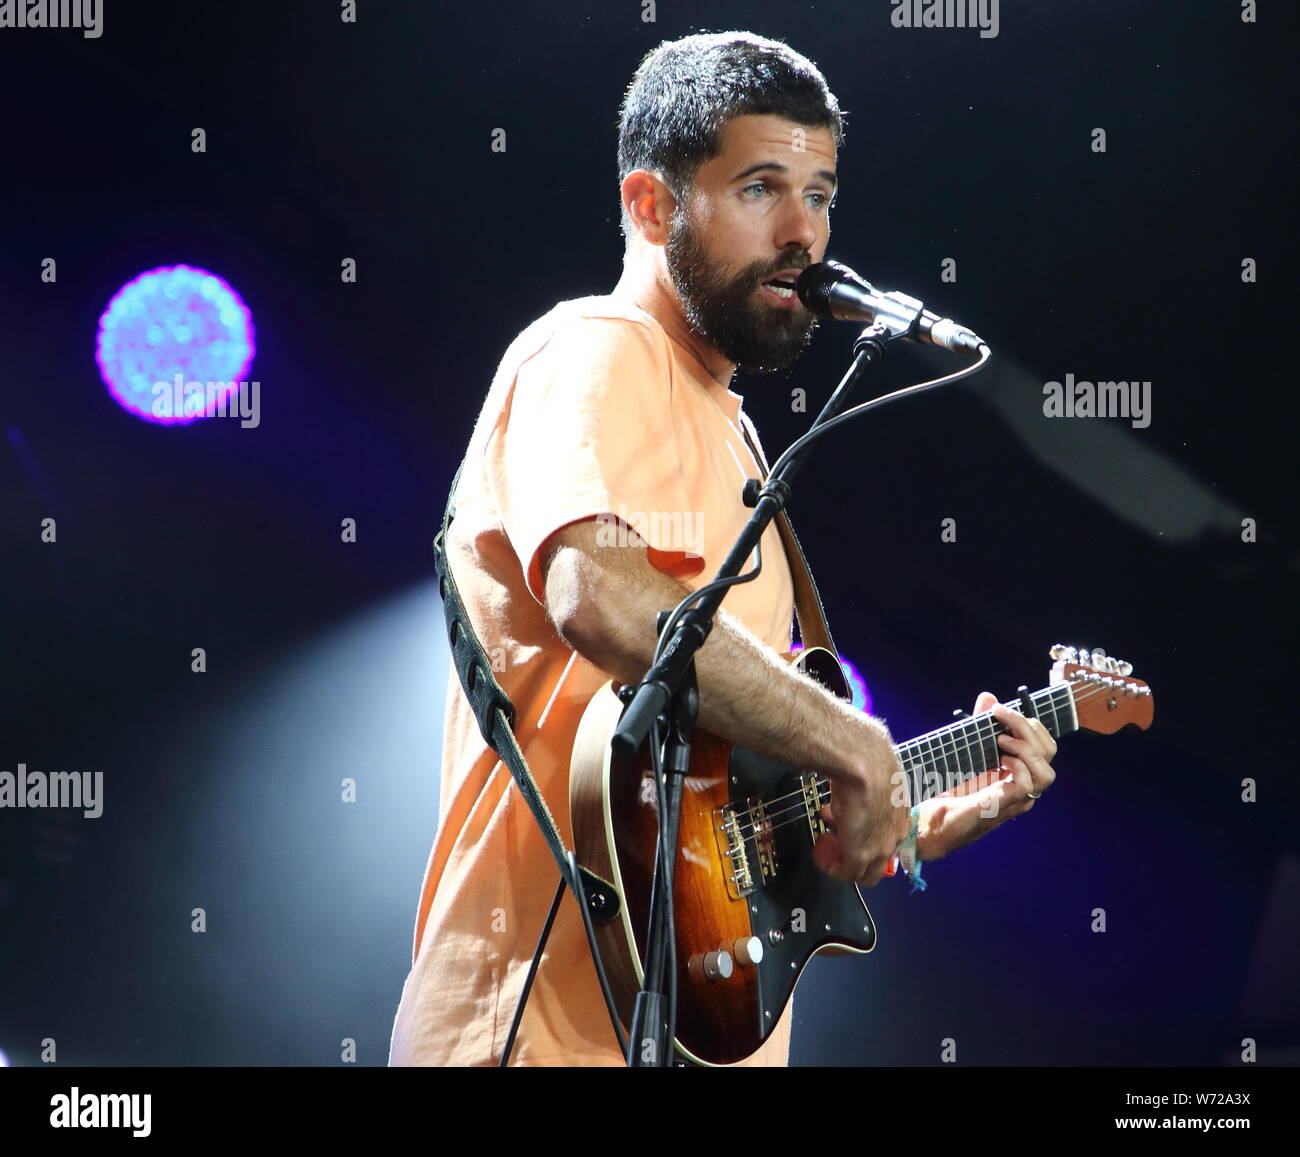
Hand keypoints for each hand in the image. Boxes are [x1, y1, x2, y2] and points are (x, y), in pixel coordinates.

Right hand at [811, 737, 910, 886]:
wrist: (861, 763)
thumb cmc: (866, 757)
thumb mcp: (873, 771)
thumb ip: (868, 778)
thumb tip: (854, 768)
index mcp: (901, 811)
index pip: (888, 835)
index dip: (865, 831)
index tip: (847, 821)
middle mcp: (896, 832)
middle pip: (880, 857)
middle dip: (855, 849)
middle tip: (835, 838)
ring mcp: (881, 846)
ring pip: (866, 870)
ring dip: (843, 859)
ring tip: (826, 845)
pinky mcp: (861, 854)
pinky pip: (847, 873)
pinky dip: (833, 867)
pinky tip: (821, 855)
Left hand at [919, 692, 1057, 859]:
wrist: (927, 822)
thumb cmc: (946, 789)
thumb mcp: (966, 750)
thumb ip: (979, 726)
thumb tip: (989, 697)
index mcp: (1016, 771)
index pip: (1044, 745)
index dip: (1029, 724)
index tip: (1000, 710)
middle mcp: (1021, 786)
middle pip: (1048, 753)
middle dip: (1028, 727)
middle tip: (1000, 716)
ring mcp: (1015, 799)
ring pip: (1046, 772)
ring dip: (1026, 748)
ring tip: (1000, 740)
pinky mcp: (1001, 806)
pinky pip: (1027, 785)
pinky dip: (1018, 766)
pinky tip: (1000, 759)